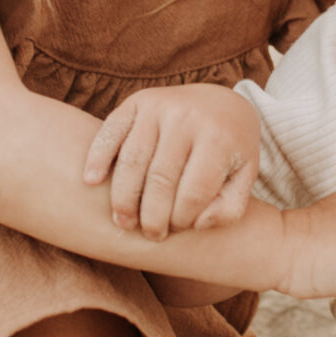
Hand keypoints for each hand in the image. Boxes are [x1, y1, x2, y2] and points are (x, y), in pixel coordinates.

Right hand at [82, 85, 261, 238]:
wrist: (220, 102)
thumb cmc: (229, 150)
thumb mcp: (244, 177)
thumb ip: (230, 208)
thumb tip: (198, 225)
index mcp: (218, 137)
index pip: (193, 192)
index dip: (181, 219)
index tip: (177, 230)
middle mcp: (187, 117)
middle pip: (160, 179)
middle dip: (151, 215)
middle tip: (150, 235)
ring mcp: (159, 106)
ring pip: (132, 159)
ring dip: (123, 196)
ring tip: (123, 221)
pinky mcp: (136, 101)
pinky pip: (111, 130)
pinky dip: (97, 156)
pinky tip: (91, 181)